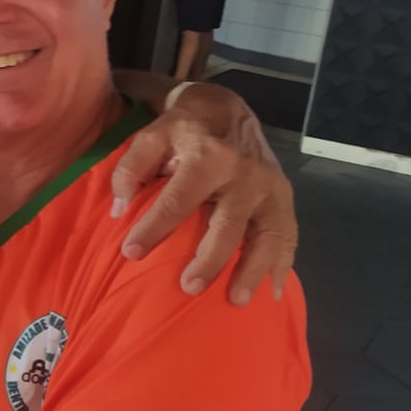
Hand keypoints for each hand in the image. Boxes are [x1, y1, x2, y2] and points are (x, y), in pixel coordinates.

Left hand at [111, 83, 295, 304]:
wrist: (227, 110)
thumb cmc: (183, 130)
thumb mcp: (150, 137)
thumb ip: (130, 170)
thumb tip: (120, 210)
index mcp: (208, 157)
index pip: (177, 199)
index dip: (153, 228)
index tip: (131, 253)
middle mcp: (244, 174)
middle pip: (227, 224)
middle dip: (209, 260)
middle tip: (188, 287)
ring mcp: (269, 187)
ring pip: (267, 235)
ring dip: (252, 270)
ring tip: (236, 300)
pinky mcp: (284, 197)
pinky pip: (289, 235)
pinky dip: (283, 264)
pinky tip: (274, 292)